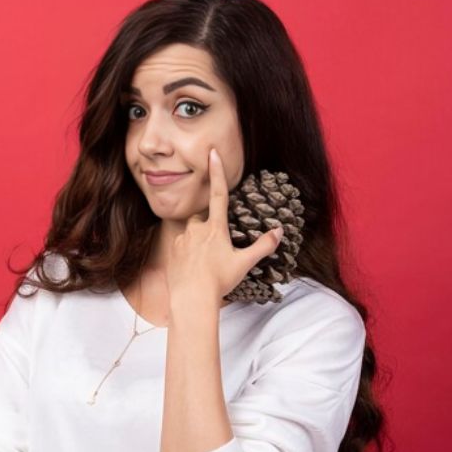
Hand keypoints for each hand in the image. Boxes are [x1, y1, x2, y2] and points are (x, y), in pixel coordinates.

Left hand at [165, 148, 283, 313]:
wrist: (191, 299)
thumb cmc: (219, 281)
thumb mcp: (244, 263)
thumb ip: (263, 246)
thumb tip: (279, 232)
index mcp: (215, 228)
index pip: (219, 194)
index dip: (217, 172)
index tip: (212, 153)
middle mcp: (196, 229)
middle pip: (202, 216)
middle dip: (208, 223)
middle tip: (216, 245)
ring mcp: (182, 239)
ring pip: (191, 231)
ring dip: (197, 239)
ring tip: (205, 260)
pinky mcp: (172, 251)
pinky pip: (181, 245)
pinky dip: (187, 252)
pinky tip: (193, 266)